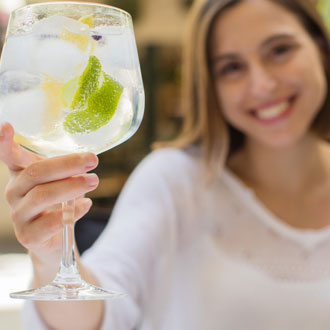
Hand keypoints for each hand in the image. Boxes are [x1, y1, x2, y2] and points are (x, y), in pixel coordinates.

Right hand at [0, 122, 98, 264]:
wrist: (56, 238)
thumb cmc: (58, 203)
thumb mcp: (60, 180)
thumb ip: (65, 169)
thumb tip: (87, 158)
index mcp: (21, 174)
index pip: (9, 156)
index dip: (5, 142)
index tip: (7, 126)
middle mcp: (14, 192)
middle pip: (36, 173)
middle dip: (67, 164)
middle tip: (92, 160)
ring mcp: (19, 215)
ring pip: (42, 195)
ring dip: (72, 186)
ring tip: (93, 180)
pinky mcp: (28, 235)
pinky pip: (50, 222)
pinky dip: (72, 211)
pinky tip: (86, 204)